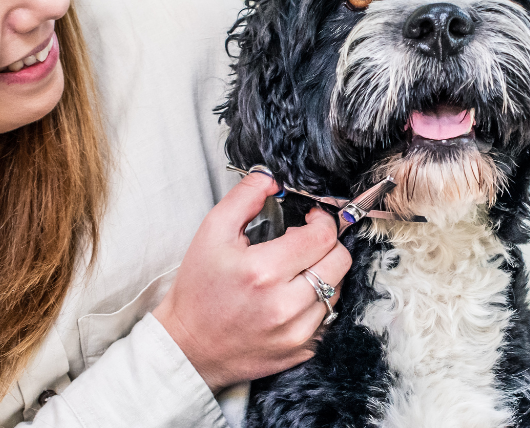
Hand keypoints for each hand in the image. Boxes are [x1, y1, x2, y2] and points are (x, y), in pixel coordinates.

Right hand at [152, 172, 351, 392]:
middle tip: (304, 242)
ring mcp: (296, 332)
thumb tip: (272, 179)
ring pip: (338, 290)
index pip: (323, 236)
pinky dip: (317, 302)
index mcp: (263, 271)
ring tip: (295, 271)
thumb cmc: (198, 289)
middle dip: (328, 244)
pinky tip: (293, 297)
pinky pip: (328, 317)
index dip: (322, 220)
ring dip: (323, 274)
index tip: (311, 218)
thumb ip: (245, 198)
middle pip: (340, 262)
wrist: (189, 345)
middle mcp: (285, 305)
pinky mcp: (301, 350)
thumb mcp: (211, 233)